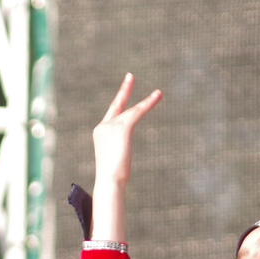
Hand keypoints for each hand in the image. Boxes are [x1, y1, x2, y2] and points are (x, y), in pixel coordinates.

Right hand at [90, 74, 163, 246]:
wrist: (109, 182)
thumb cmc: (111, 182)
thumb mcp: (114, 169)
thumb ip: (115, 164)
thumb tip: (116, 182)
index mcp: (99, 133)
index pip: (111, 115)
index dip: (117, 102)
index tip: (122, 91)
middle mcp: (103, 126)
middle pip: (119, 107)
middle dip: (125, 91)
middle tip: (130, 76)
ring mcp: (111, 126)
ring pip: (132, 111)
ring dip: (148, 103)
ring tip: (160, 94)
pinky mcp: (123, 127)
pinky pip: (138, 112)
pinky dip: (149, 103)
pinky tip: (158, 95)